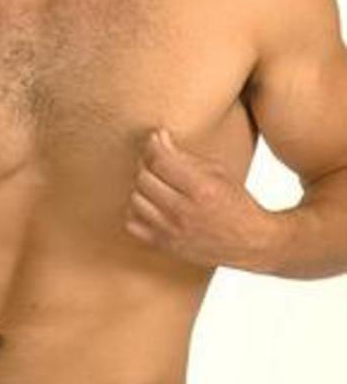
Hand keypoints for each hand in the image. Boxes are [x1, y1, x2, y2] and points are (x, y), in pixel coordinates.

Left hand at [125, 127, 272, 270]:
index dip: (153, 144)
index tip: (156, 138)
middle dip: (146, 162)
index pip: (160, 160)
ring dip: (141, 186)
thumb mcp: (217, 171)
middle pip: (144, 178)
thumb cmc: (236, 202)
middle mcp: (184, 212)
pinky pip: (132, 224)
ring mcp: (173, 231)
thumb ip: (184, 155)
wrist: (252, 242)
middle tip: (155, 159)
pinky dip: (136, 211)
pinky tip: (150, 204)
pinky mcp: (167, 246)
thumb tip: (158, 137)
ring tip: (154, 181)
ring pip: (135, 199)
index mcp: (201, 189)